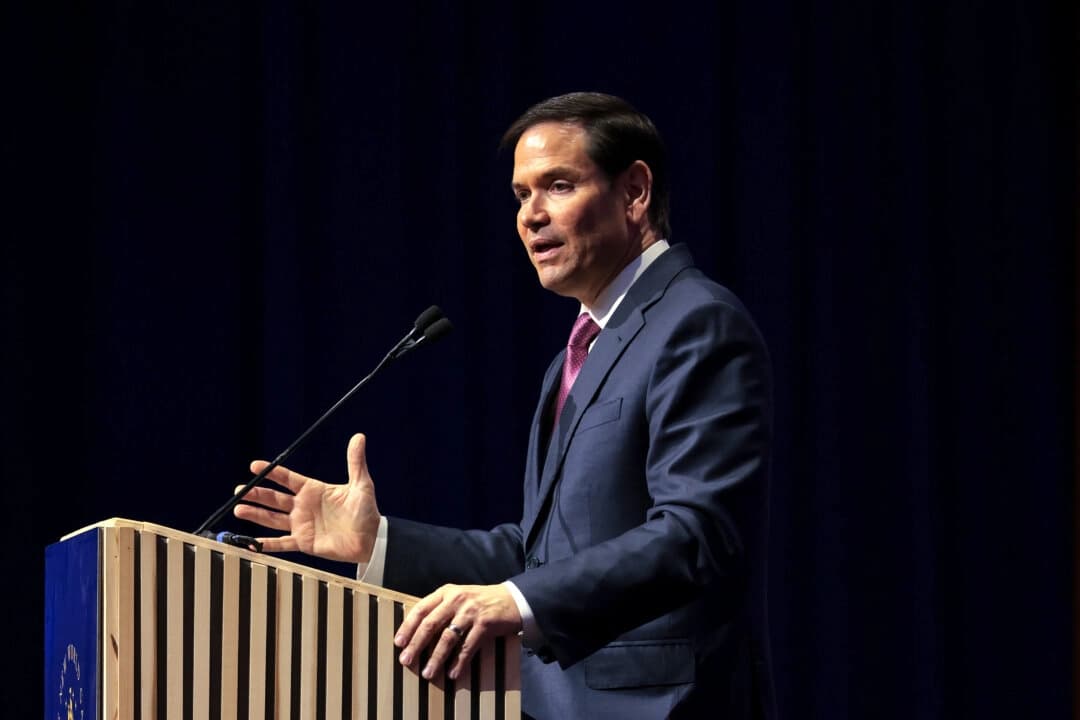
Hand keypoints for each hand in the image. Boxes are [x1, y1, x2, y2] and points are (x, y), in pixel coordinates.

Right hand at [233, 433, 380, 563]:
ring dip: (255, 514)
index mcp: (314, 490)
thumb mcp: (361, 484)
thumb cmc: (366, 511)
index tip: (254, 466)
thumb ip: (356, 462)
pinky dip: (265, 544)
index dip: (272, 472)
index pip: (288, 479)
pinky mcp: (304, 542)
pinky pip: (281, 543)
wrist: (371, 539)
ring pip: (272, 519)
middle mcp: (303, 506)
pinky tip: (250, 542)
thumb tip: (359, 437)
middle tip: (239, 490)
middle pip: (275, 498)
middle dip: (257, 494)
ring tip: (239, 509)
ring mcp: (302, 524)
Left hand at [395, 584, 521, 680]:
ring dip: (436, 658)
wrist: (512, 599)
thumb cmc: (481, 601)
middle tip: (406, 660)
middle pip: (430, 624)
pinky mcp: (484, 624)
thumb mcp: (459, 597)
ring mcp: (471, 611)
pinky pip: (468, 647)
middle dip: (416, 644)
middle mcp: (456, 599)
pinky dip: (459, 662)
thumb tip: (417, 632)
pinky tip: (453, 673)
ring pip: (447, 638)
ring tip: (428, 672)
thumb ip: (441, 608)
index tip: (398, 642)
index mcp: (446, 592)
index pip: (421, 609)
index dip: (408, 627)